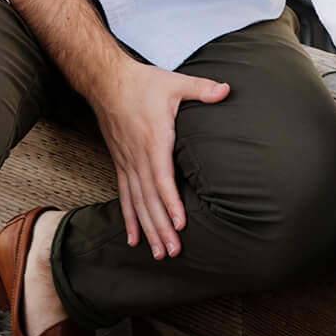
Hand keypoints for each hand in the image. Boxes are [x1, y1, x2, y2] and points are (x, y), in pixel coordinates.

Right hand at [83, 59, 228, 259]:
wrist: (108, 82)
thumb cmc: (143, 84)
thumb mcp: (175, 83)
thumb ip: (201, 89)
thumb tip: (226, 90)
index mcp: (154, 141)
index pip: (162, 178)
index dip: (171, 202)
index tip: (180, 223)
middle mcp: (138, 157)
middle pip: (149, 199)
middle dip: (161, 227)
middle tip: (173, 251)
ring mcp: (127, 163)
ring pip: (137, 203)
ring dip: (148, 229)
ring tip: (159, 253)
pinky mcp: (121, 164)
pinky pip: (125, 196)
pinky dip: (129, 219)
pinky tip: (134, 239)